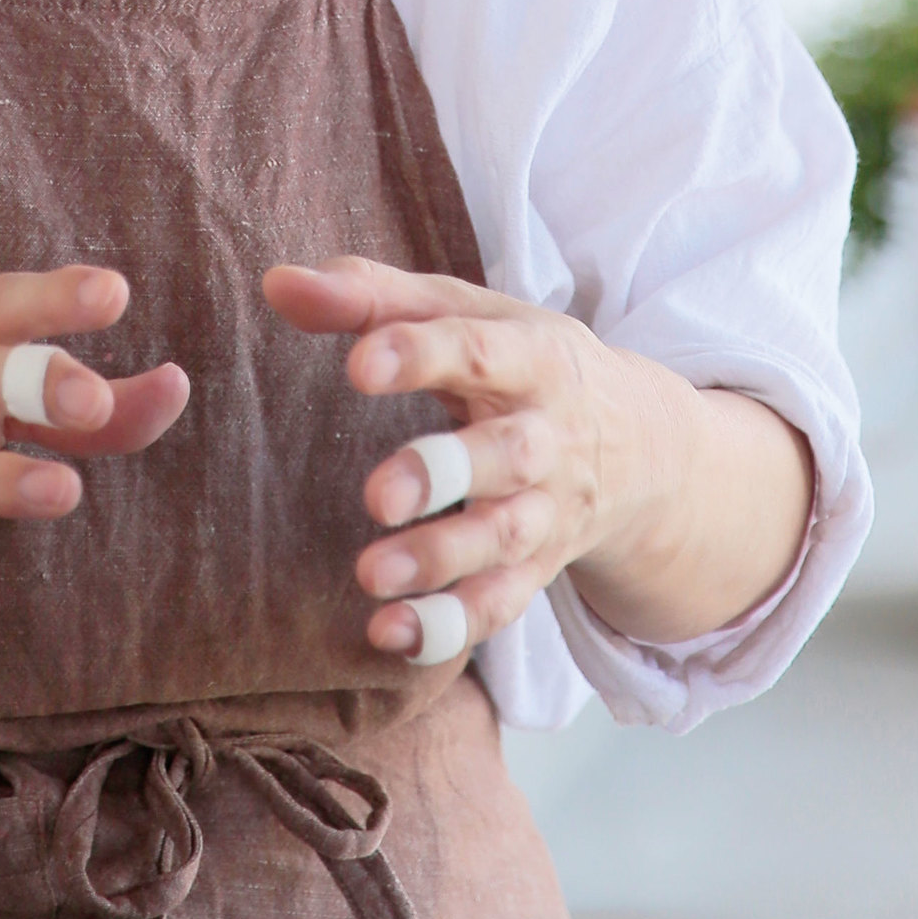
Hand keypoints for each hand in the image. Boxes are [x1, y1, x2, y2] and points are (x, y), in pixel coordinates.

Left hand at [265, 257, 811, 657]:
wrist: (639, 445)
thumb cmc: (518, 360)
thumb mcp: (463, 313)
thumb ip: (369, 297)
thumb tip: (278, 285)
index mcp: (530, 355)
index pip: (477, 348)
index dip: (420, 354)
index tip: (359, 366)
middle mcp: (545, 436)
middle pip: (505, 456)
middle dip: (443, 473)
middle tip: (378, 497)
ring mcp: (547, 510)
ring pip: (502, 540)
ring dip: (440, 560)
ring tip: (371, 575)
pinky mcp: (537, 570)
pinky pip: (500, 605)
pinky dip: (451, 625)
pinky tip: (391, 633)